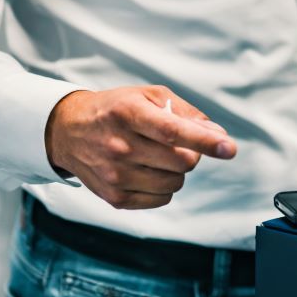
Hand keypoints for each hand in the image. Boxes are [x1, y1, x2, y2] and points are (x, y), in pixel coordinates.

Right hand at [45, 86, 236, 208]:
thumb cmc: (116, 110)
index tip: (229, 149)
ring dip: (177, 171)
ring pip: (175, 183)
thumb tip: (218, 136)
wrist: (68, 131)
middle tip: (178, 144)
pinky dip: (164, 187)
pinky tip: (148, 171)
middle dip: (191, 153)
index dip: (205, 142)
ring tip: (158, 156)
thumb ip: (187, 114)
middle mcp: (119, 146)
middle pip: (181, 162)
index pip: (174, 132)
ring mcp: (115, 175)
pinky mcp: (114, 197)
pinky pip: (161, 199)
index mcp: (128, 114)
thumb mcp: (149, 96)